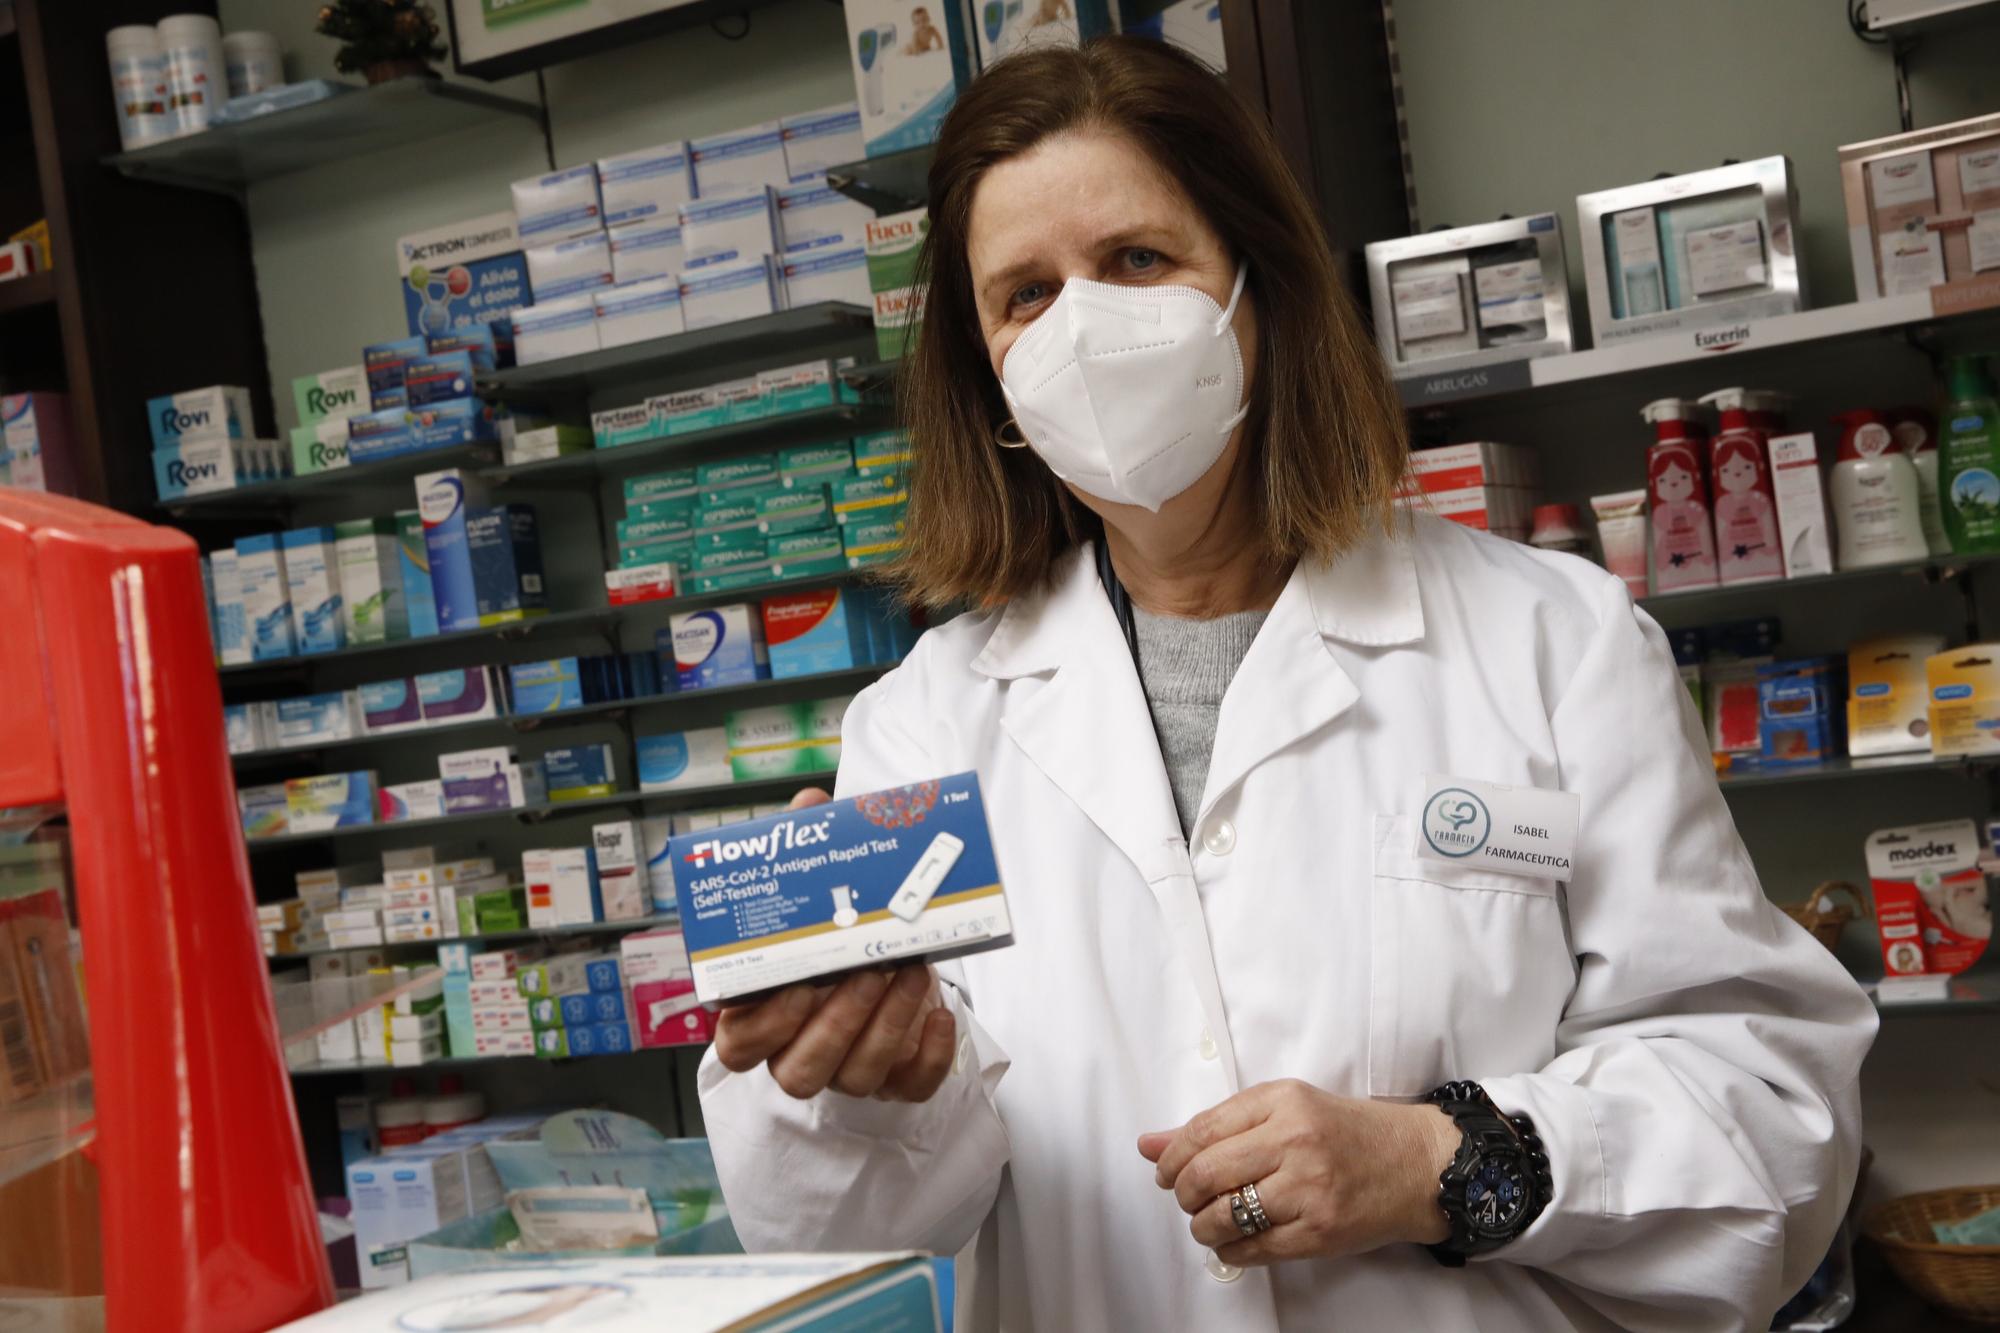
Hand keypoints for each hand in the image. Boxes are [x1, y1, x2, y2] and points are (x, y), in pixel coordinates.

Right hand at [710, 788, 957, 1103]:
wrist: (890, 967)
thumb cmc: (836, 936)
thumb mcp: (817, 894)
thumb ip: (806, 854)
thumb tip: (810, 804)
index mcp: (762, 1016)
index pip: (738, 1045)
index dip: (763, 1023)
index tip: (798, 982)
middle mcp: (798, 1052)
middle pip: (799, 1070)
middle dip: (835, 1023)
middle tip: (865, 970)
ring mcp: (848, 1072)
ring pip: (855, 1077)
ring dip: (885, 1026)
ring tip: (910, 971)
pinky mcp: (896, 1080)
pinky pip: (911, 1087)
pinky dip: (928, 1056)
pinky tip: (941, 1015)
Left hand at [1137, 1079, 1459, 1266]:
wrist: (1418, 1163)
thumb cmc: (1349, 1133)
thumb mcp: (1286, 1109)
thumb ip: (1218, 1124)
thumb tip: (1151, 1144)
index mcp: (1283, 1102)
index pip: (1202, 1130)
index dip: (1172, 1157)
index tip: (1166, 1170)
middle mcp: (1295, 1141)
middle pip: (1206, 1173)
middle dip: (1183, 1193)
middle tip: (1187, 1198)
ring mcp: (1309, 1189)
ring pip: (1224, 1216)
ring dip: (1203, 1226)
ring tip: (1209, 1222)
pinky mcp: (1321, 1231)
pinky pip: (1254, 1249)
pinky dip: (1231, 1251)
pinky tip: (1234, 1242)